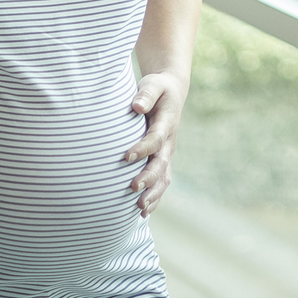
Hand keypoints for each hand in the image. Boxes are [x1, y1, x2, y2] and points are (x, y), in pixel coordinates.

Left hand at [124, 71, 187, 215]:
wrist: (171, 92)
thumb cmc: (157, 88)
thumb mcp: (153, 84)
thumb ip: (146, 95)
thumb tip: (137, 107)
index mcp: (167, 124)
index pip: (155, 139)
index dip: (142, 148)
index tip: (126, 156)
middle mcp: (169, 142)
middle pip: (161, 164)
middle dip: (148, 178)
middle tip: (133, 188)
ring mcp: (167, 153)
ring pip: (164, 178)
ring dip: (153, 194)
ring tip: (139, 209)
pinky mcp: (162, 160)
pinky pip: (161, 182)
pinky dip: (154, 198)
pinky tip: (142, 213)